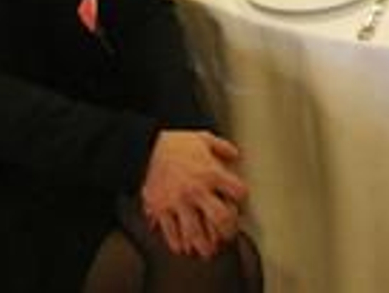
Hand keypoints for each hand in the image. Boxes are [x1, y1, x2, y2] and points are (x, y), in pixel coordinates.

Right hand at [139, 130, 248, 257]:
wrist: (146, 147)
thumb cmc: (176, 143)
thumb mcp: (204, 139)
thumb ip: (223, 148)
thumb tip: (235, 155)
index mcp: (211, 173)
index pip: (238, 192)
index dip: (241, 198)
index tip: (240, 203)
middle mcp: (197, 190)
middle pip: (220, 218)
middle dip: (228, 230)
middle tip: (228, 236)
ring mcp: (178, 202)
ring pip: (195, 232)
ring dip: (204, 245)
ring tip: (208, 250)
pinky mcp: (161, 209)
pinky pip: (170, 232)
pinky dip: (177, 243)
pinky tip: (183, 248)